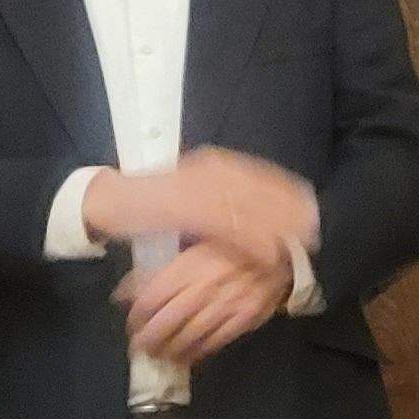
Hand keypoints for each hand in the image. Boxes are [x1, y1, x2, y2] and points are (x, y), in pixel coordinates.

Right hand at [85, 147, 318, 252]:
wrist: (105, 202)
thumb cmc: (151, 205)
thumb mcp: (195, 199)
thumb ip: (225, 203)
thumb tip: (262, 215)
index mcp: (214, 164)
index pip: (262, 176)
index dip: (289, 194)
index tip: (313, 211)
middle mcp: (209, 169)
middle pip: (262, 191)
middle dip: (290, 213)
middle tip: (314, 233)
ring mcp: (195, 185)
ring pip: (249, 208)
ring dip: (276, 229)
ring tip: (297, 247)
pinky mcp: (181, 206)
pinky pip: (224, 225)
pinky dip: (248, 240)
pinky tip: (267, 254)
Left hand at [117, 238, 294, 364]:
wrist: (282, 249)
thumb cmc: (234, 244)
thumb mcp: (192, 245)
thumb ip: (160, 267)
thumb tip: (126, 291)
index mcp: (189, 266)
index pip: (151, 298)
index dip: (136, 317)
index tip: (131, 324)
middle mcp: (204, 288)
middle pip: (167, 322)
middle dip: (149, 339)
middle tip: (141, 348)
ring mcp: (227, 305)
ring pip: (190, 336)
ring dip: (171, 350)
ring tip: (161, 356)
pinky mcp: (246, 317)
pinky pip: (217, 340)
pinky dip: (199, 352)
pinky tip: (189, 357)